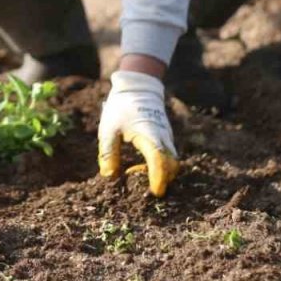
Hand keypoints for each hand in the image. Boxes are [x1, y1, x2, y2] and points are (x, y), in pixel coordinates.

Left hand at [97, 70, 181, 196]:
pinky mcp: (167, 137)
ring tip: (137, 174)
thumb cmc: (121, 108)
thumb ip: (108, 153)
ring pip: (172, 161)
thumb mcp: (108, 129)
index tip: (154, 193)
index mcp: (149, 134)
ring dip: (161, 173)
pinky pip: (168, 156)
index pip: (159, 160)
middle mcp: (163, 137)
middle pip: (172, 165)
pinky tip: (141, 166)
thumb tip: (109, 176)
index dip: (158, 178)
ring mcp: (168, 137)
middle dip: (163, 180)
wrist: (137, 87)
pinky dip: (160, 165)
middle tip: (144, 190)